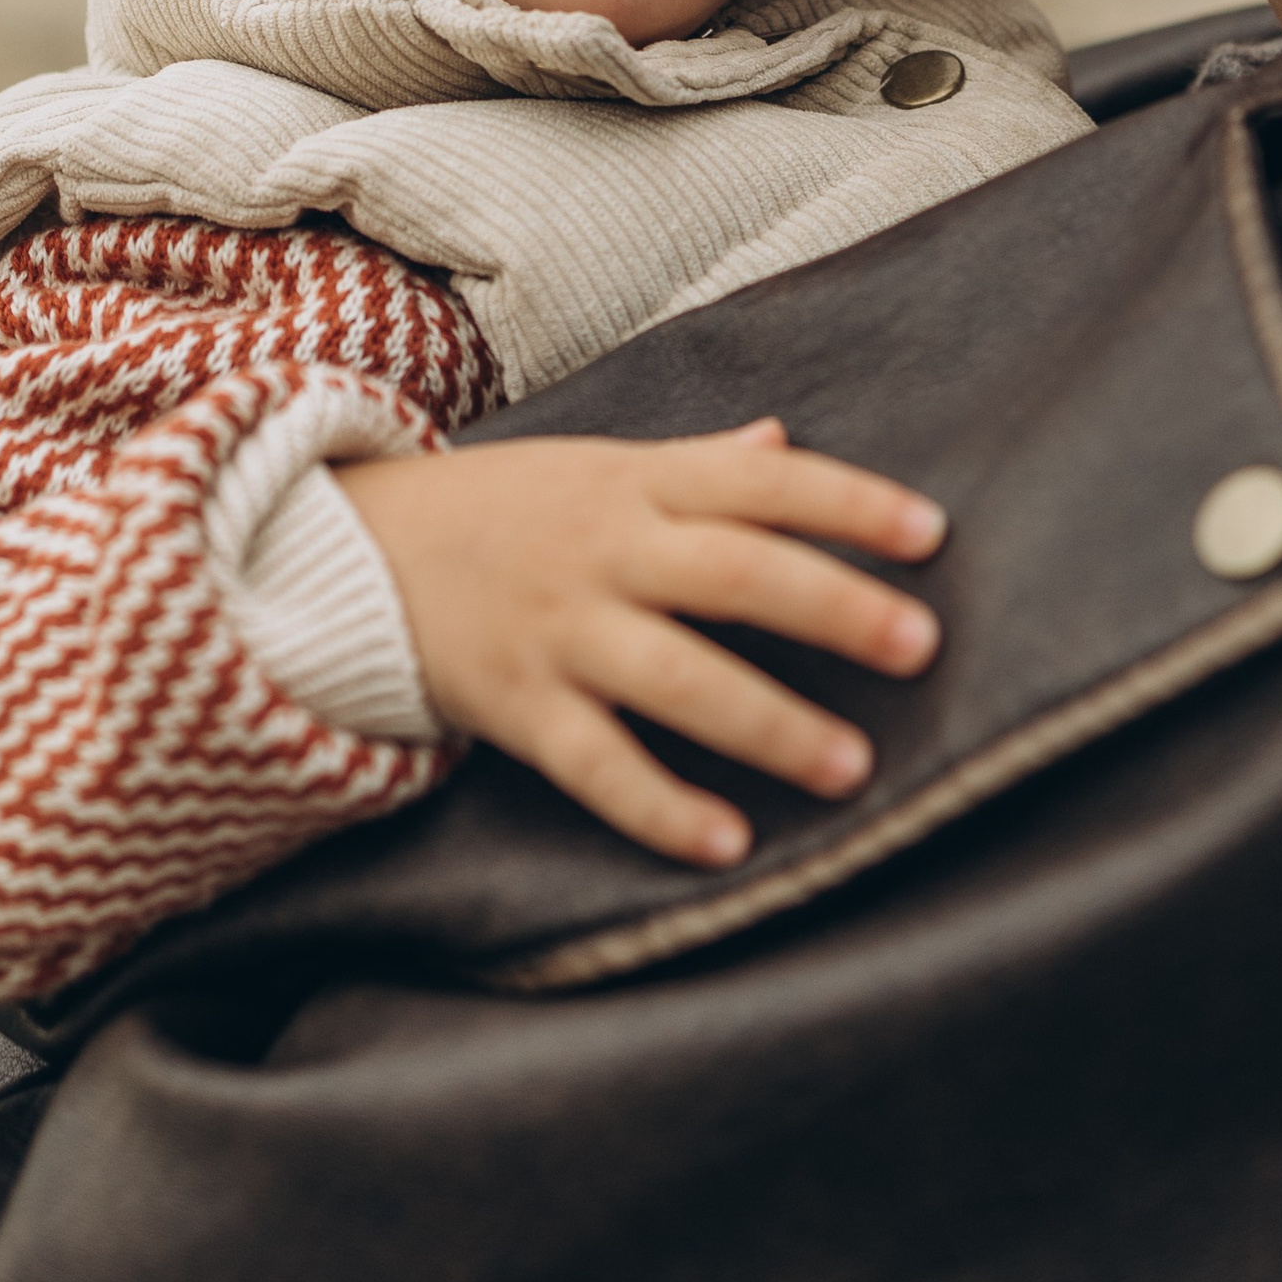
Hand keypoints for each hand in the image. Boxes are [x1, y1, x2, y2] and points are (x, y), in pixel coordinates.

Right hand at [331, 419, 945, 869]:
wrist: (351, 550)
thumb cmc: (504, 509)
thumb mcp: (598, 466)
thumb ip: (699, 464)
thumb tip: (785, 440)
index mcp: (635, 481)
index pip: (760, 479)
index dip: (848, 501)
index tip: (930, 534)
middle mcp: (604, 549)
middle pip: (732, 571)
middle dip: (831, 607)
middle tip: (920, 645)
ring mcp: (559, 629)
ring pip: (675, 676)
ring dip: (768, 723)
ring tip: (851, 766)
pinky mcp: (517, 705)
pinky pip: (596, 764)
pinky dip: (659, 806)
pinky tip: (726, 842)